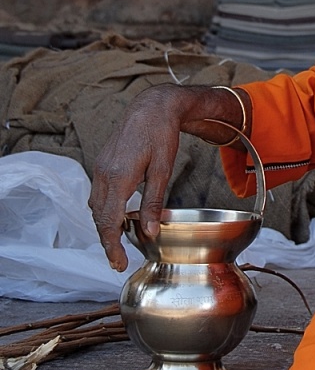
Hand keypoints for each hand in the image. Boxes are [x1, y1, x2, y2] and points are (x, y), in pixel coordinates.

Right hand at [88, 84, 250, 271]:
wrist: (152, 106)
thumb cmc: (161, 135)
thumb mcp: (163, 170)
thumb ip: (154, 203)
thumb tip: (150, 233)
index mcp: (118, 176)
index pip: (109, 222)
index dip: (111, 246)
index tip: (118, 264)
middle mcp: (103, 173)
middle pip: (98, 218)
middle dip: (107, 241)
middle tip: (119, 260)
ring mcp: (100, 167)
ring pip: (96, 206)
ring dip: (105, 225)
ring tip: (120, 242)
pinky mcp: (102, 163)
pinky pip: (99, 193)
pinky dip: (105, 209)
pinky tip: (119, 215)